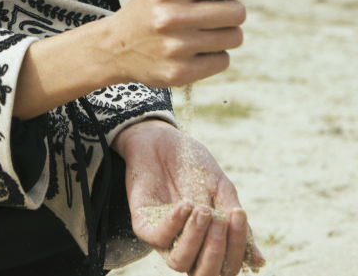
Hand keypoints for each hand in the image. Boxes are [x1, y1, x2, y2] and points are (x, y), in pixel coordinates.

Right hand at [104, 0, 252, 88]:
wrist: (117, 45)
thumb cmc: (156, 3)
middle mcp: (170, 15)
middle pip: (238, 12)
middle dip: (229, 11)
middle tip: (207, 13)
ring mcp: (174, 47)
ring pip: (235, 37)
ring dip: (224, 34)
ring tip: (200, 31)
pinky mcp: (179, 73)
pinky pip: (223, 61)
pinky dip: (214, 55)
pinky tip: (193, 50)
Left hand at [112, 120, 264, 274]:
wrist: (161, 139)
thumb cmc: (193, 165)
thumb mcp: (221, 190)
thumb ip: (235, 222)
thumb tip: (258, 261)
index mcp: (208, 242)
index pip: (226, 266)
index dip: (236, 249)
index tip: (239, 215)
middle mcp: (187, 246)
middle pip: (203, 274)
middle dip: (216, 252)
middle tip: (219, 221)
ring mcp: (165, 237)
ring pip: (180, 263)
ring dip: (195, 240)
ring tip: (201, 210)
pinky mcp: (143, 225)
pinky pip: (158, 238)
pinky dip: (174, 224)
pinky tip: (184, 204)